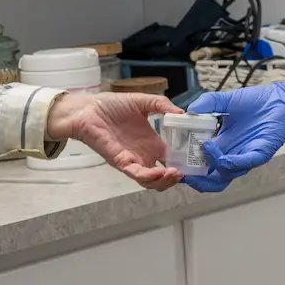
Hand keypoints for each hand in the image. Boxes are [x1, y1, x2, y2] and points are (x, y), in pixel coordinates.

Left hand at [46, 92, 185, 188]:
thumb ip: (162, 105)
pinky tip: (160, 171)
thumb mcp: (142, 102)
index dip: (184, 163)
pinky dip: (148, 176)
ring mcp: (132, 160)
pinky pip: (136, 174)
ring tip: (176, 174)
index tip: (196, 160)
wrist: (88, 108)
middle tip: (186, 172)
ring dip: (164, 181)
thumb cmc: (111, 106)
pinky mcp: (120, 161)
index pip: (171, 159)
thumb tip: (182, 113)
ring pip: (150, 181)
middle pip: (162, 177)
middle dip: (175, 179)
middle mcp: (144, 155)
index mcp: (152, 143)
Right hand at [183, 82, 284, 191]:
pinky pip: (244, 163)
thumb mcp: (226, 100)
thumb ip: (208, 103)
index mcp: (223, 145)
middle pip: (213, 179)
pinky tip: (218, 152)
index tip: (176, 162)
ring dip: (212, 165)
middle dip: (198, 180)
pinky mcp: (260, 153)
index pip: (203, 165)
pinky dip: (230, 162)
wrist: (280, 99)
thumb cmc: (257, 102)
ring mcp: (246, 156)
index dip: (190, 168)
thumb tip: (189, 110)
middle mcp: (233, 154)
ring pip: (226, 174)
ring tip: (202, 149)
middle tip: (184, 173)